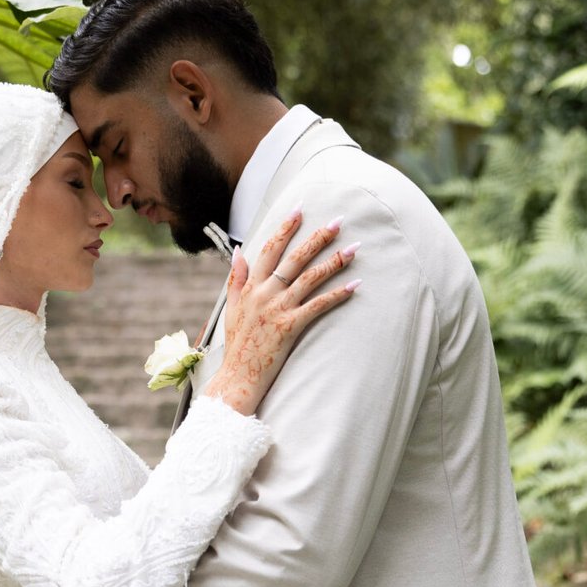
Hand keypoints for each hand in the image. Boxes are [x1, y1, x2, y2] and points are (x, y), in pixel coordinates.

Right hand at [204, 208, 358, 415]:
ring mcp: (278, 309)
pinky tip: (354, 285)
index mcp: (252, 287)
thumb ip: (236, 278)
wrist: (238, 377)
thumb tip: (240, 250)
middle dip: (318, 237)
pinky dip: (337, 294)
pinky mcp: (291, 327)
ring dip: (334, 261)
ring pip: (310, 278)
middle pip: (295, 258)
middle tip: (338, 220)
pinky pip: (318, 306)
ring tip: (354, 247)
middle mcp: (265, 294)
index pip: (270, 249)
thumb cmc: (237, 345)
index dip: (285, 227)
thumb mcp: (232, 307)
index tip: (299, 209)